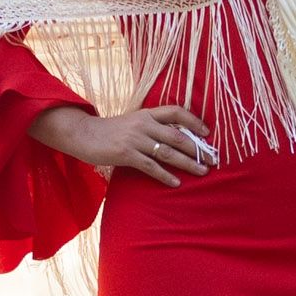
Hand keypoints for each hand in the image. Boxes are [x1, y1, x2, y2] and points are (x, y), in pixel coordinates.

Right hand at [56, 105, 218, 183]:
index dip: (194, 121)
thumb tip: (176, 137)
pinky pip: (151, 166)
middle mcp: (144, 124)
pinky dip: (165, 175)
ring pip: (168, 152)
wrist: (83, 134)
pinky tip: (176, 183)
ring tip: (202, 172)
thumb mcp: (133, 122)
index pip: (176, 112)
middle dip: (198, 149)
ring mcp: (135, 139)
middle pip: (178, 136)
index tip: (207, 133)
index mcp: (147, 113)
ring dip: (188, 163)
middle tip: (213, 159)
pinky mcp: (126, 154)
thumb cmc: (110, 131)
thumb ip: (152, 127)